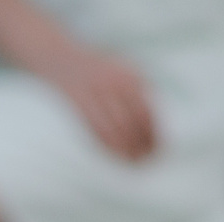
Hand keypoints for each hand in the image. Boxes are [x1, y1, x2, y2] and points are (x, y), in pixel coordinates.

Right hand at [40, 45, 154, 160]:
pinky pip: (94, 131)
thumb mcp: (124, 70)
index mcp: (130, 77)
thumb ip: (141, 89)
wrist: (61, 58)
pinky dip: (106, 146)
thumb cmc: (98, 68)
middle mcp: (113, 85)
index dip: (155, 133)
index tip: (162, 149)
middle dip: (142, 144)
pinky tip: (114, 154)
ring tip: (134, 162)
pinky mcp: (77, 105)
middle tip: (149, 160)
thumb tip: (157, 120)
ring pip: (112, 130)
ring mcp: (93, 95)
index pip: (147, 112)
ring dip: (125, 149)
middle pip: (131, 123)